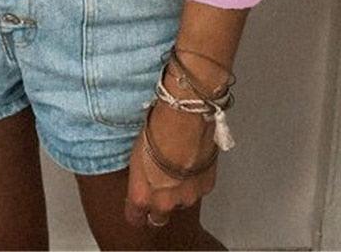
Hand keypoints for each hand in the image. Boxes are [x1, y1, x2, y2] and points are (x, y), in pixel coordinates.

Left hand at [125, 86, 219, 228]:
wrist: (184, 120)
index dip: (136, 212)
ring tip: (178, 169)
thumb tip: (145, 176)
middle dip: (158, 209)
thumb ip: (141, 175)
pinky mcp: (205, 188)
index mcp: (141, 195)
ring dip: (179, 192)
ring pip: (181, 203)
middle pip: (158, 219)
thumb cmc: (156, 130)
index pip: (135, 218)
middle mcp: (164, 203)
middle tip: (159, 191)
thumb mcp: (136, 154)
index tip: (138, 206)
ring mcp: (186, 198)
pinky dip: (196, 181)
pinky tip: (193, 163)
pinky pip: (198, 190)